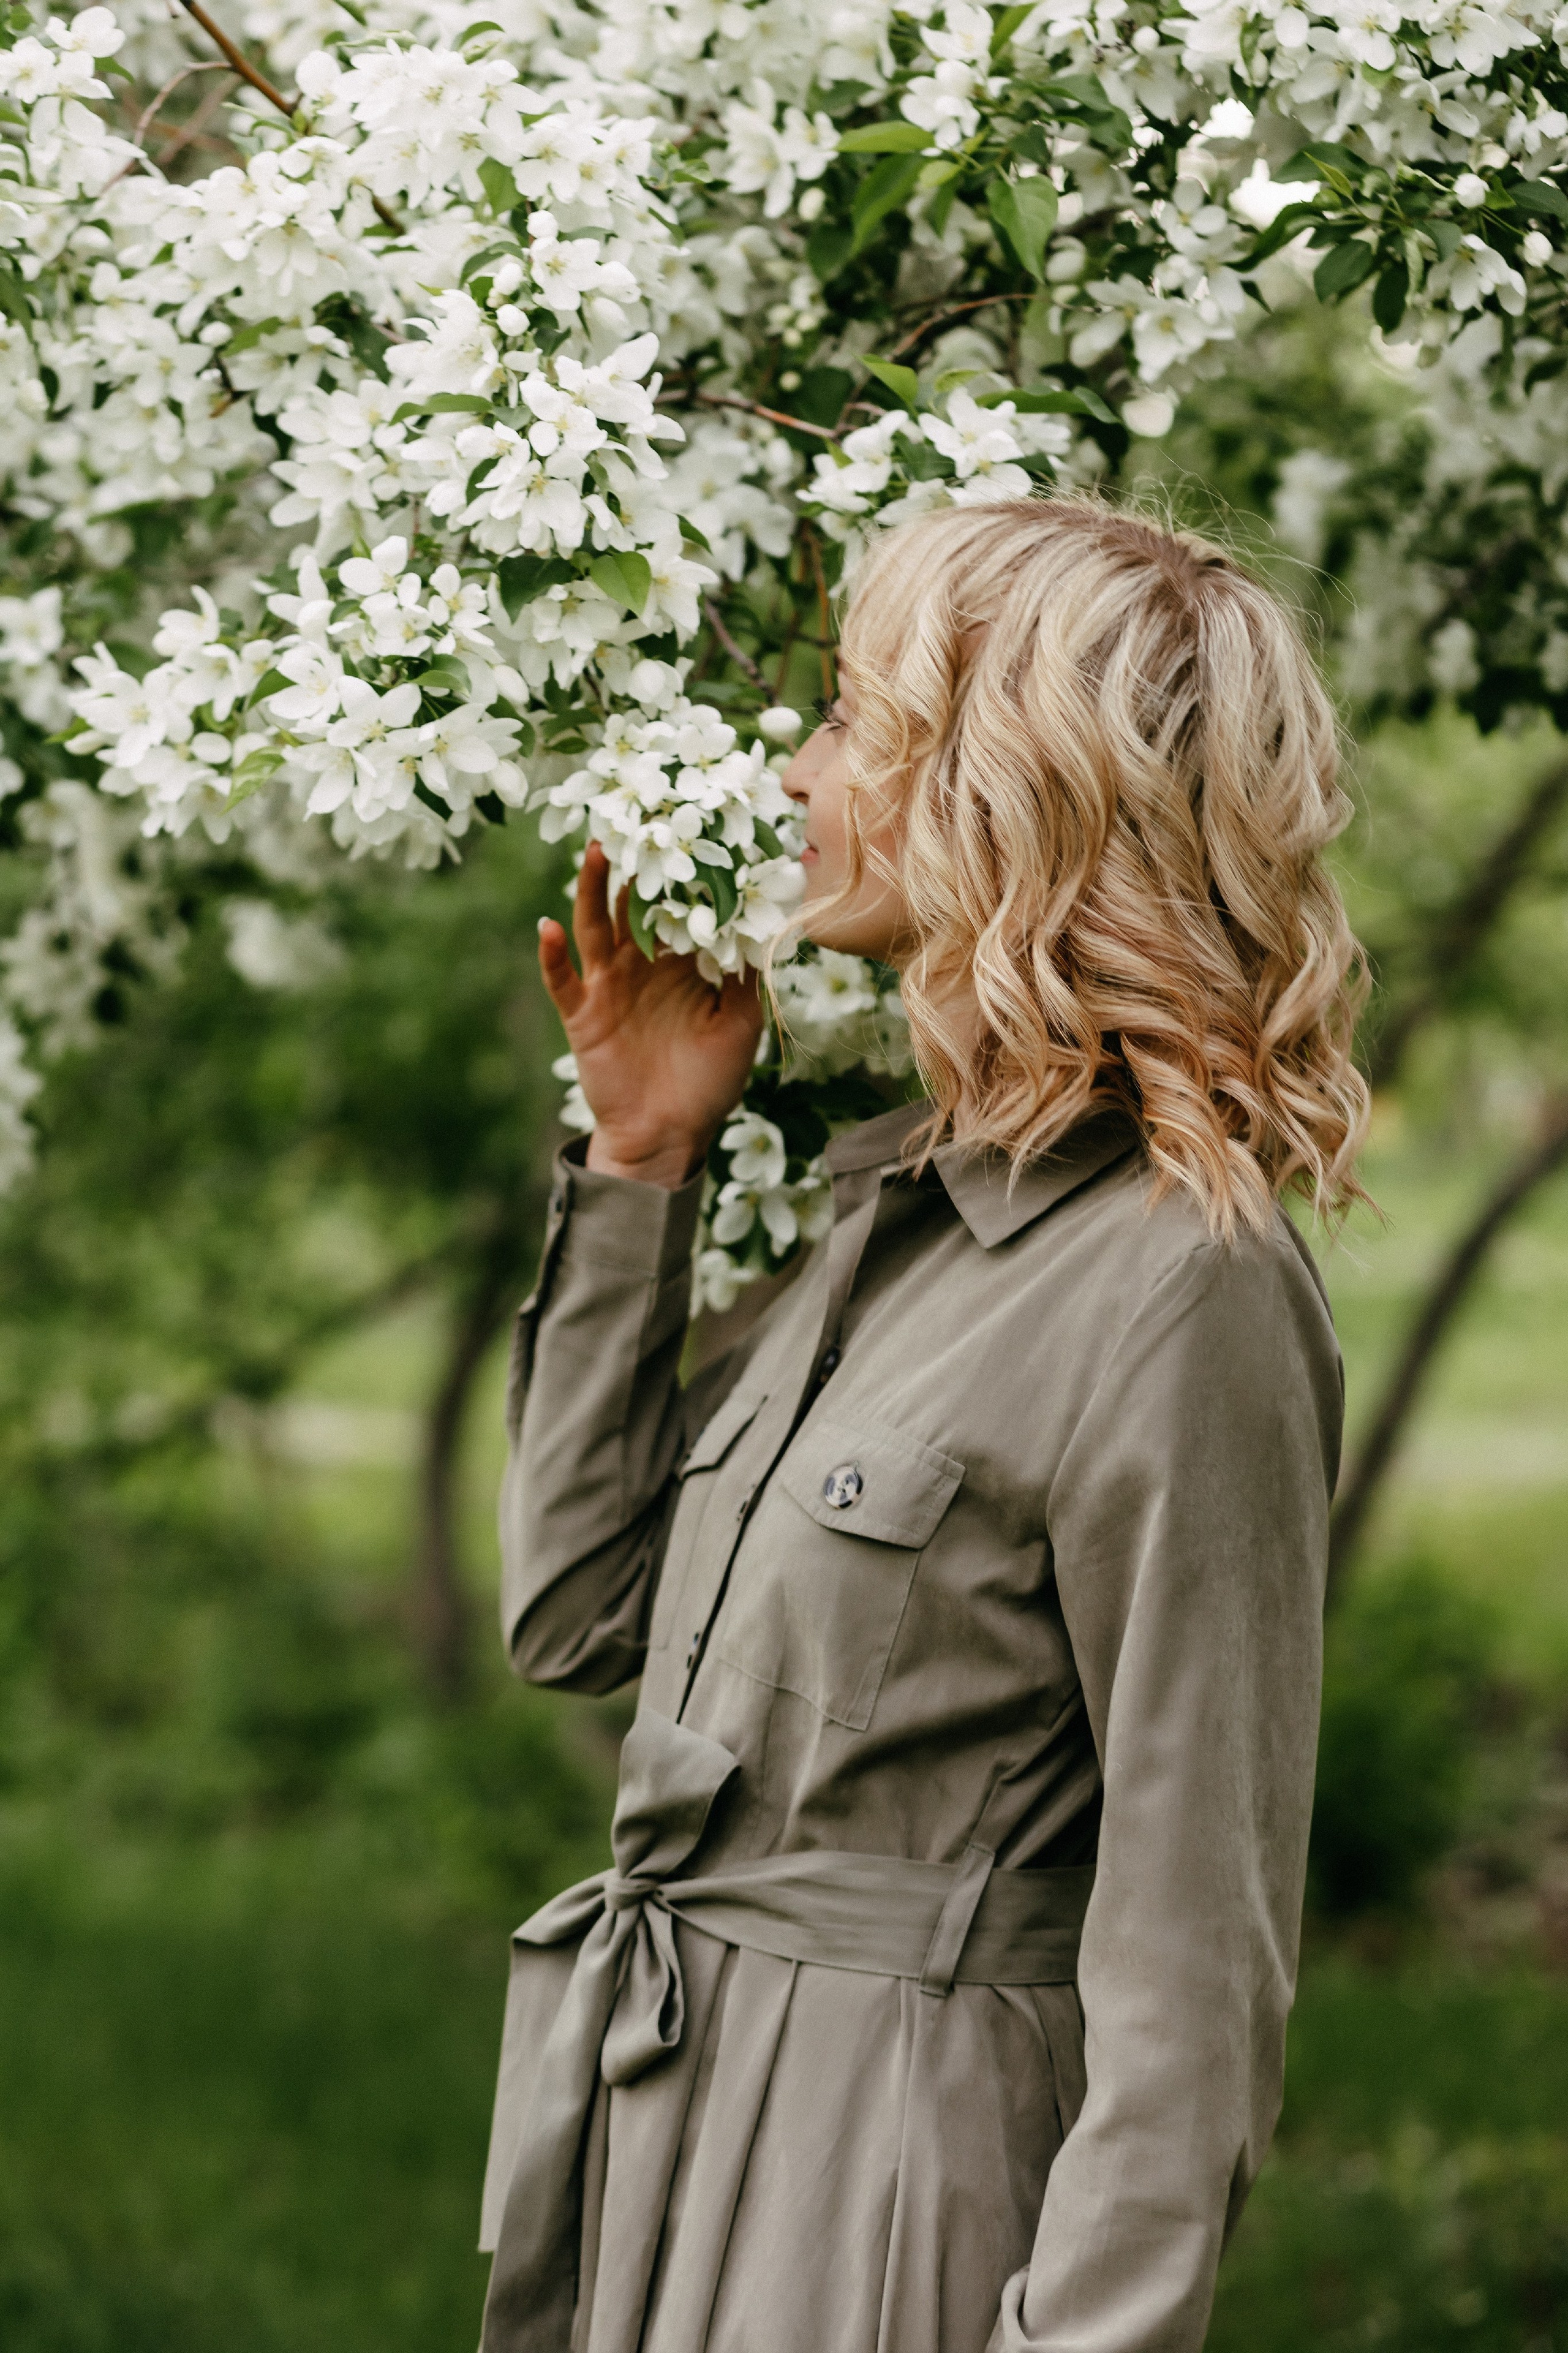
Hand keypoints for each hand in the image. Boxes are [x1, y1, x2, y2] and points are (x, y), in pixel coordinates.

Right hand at [538, 843, 764, 1189]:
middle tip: (640, 811)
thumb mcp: (741, 1024)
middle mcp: (641, 964)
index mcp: (680, 962)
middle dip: (635, 861)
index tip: (695, 823)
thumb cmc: (709, 1082)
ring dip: (592, 888)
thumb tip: (762, 923)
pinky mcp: (583, 1014)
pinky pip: (563, 980)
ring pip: (596, 926)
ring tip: (596, 848)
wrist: (669, 1135)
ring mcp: (608, 986)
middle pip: (632, 902)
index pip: (679, 904)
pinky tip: (548, 927)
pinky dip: (552, 955)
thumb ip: (746, 976)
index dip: (685, 869)